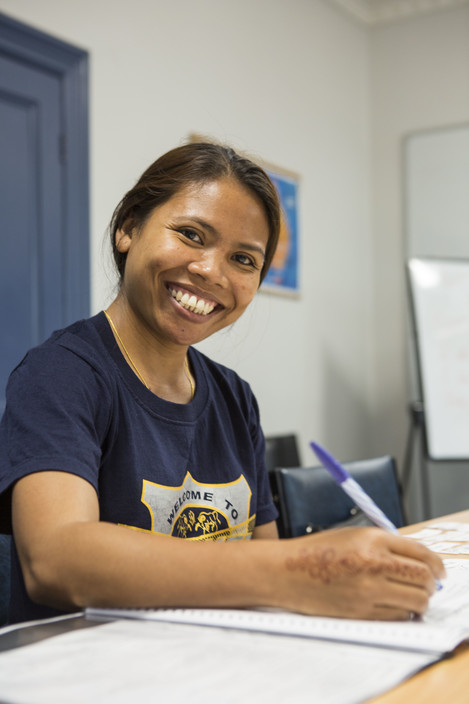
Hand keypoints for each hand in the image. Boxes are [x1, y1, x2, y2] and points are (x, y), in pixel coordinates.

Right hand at [275, 527, 444, 619]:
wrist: (285, 571)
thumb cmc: (317, 551)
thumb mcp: (352, 536)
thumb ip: (385, 545)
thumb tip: (420, 562)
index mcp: (372, 539)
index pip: (422, 553)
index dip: (437, 564)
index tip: (439, 571)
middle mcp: (373, 563)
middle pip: (424, 578)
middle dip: (432, 584)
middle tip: (429, 585)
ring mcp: (368, 590)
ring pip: (417, 601)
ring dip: (420, 600)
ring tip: (412, 597)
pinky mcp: (361, 612)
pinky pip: (398, 616)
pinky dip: (402, 613)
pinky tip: (393, 606)